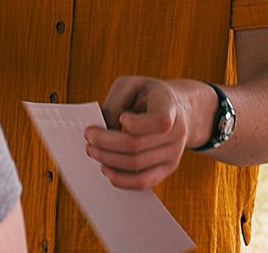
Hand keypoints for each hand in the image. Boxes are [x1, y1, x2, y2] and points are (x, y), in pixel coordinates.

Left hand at [84, 75, 208, 189]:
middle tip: (88, 136)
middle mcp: (177, 132)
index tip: (122, 117)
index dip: (137, 124)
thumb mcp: (131, 85)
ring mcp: (174, 153)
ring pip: (136, 165)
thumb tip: (102, 130)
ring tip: (92, 150)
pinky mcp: (167, 168)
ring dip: (108, 160)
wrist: (178, 108)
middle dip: (106, 143)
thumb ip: (114, 104)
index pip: (160, 121)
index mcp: (170, 106)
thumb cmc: (148, 95)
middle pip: (137, 145)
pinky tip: (105, 169)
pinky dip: (121, 179)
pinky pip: (143, 181)